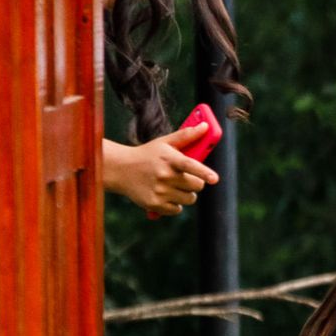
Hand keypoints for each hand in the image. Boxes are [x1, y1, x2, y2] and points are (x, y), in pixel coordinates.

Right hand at [105, 123, 219, 215]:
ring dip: (187, 194)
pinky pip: (177, 210)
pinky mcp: (154, 204)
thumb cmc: (147, 155)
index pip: (190, 166)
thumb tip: (205, 126)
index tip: (214, 179)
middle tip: (186, 178)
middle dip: (196, 182)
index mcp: (169, 159)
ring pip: (190, 199)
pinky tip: (165, 194)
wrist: (120, 169)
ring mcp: (159, 191)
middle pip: (196, 186)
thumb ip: (186, 136)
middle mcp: (164, 175)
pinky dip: (175, 205)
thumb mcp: (164, 143)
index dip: (204, 172)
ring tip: (174, 186)